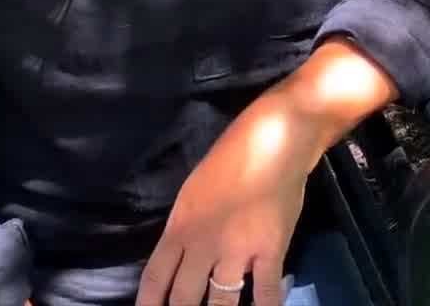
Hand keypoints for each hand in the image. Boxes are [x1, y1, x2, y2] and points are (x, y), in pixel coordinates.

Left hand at [135, 96, 326, 305]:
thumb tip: (182, 257)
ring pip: (221, 303)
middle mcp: (203, 245)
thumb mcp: (193, 191)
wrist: (275, 139)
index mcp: (180, 227)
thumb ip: (186, 228)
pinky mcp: (270, 251)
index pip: (154, 279)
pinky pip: (266, 292)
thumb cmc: (232, 157)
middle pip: (183, 298)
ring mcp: (237, 251)